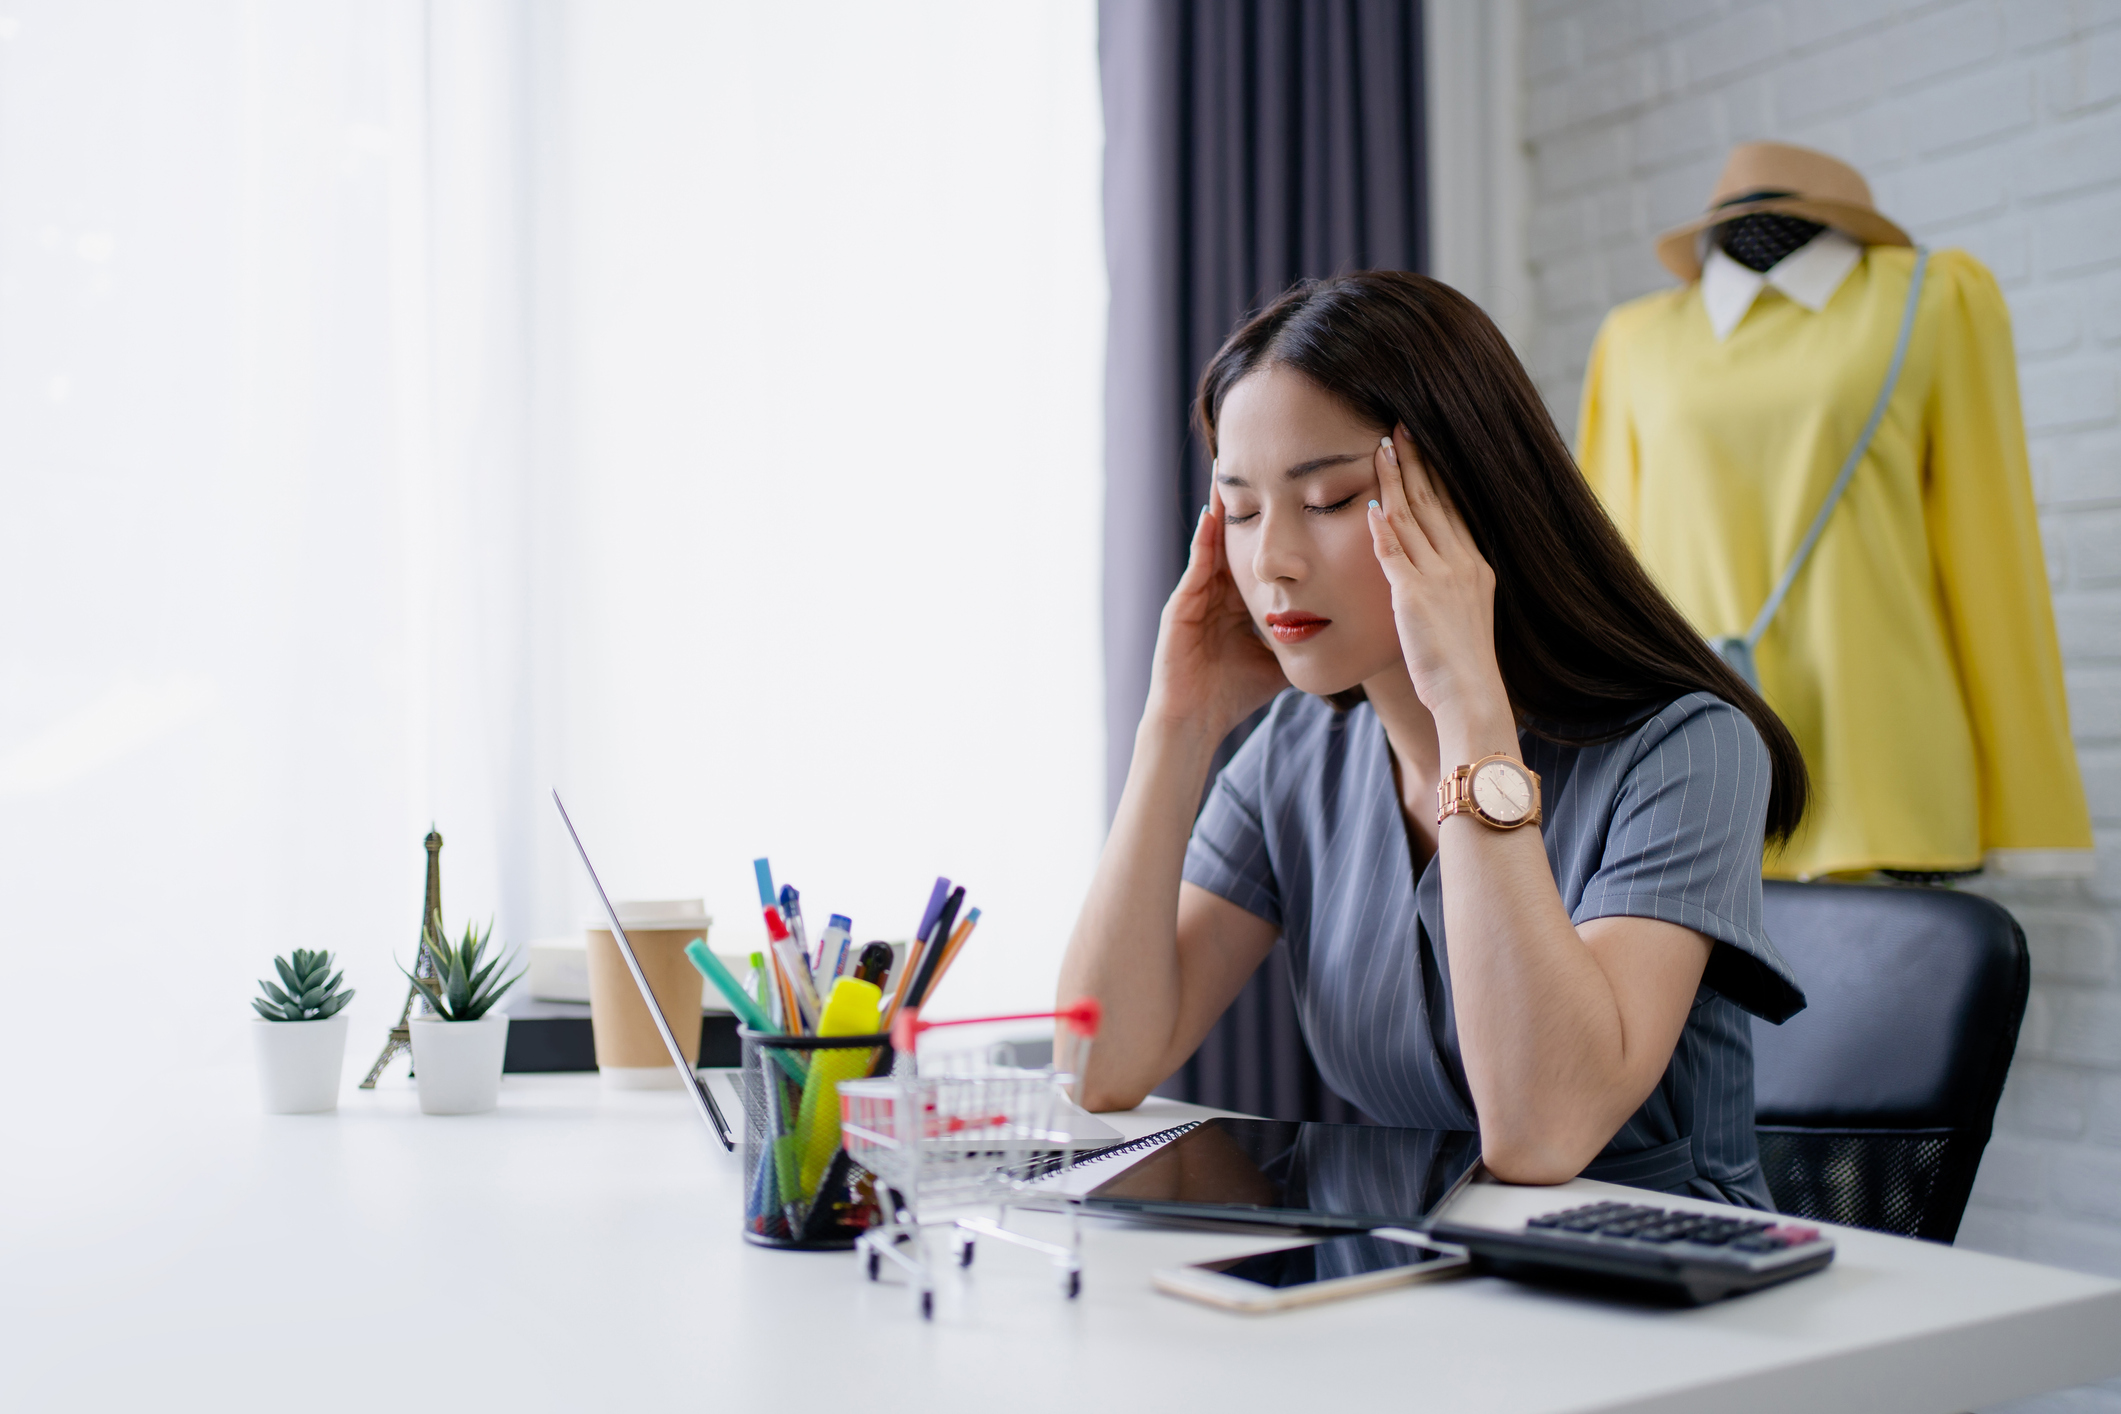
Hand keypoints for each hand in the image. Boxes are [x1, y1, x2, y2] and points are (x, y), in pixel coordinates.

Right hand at [1144, 481, 1288, 739]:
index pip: (1259, 552)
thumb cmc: (1234, 694)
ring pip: (1214, 542)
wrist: (1197, 721)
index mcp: (1238, 601)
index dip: (1274, 524)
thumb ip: (1304, 637)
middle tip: (1258, 463)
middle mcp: (1217, 591)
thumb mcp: (1279, 659)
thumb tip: (1344, 628)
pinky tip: (1212, 513)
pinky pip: (1195, 565)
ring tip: (1229, 471)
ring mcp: (1197, 596)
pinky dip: (1203, 539)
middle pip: (1236, 537)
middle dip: (1247, 503)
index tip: (1294, 493)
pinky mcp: (1181, 606)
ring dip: (1222, 508)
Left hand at [1366, 430, 1511, 739]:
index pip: (1451, 508)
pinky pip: (1395, 554)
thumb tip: (1423, 571)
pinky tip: (1372, 504)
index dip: (1434, 474)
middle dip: (1415, 463)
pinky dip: (1383, 528)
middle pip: (1434, 502)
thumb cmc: (1462, 666)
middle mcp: (1461, 563)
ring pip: (1414, 518)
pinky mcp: (1415, 596)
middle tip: (1400, 427)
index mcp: (1474, 566)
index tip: (1421, 445)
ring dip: (1396, 481)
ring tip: (1382, 448)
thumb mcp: (1461, 615)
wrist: (1472, 695)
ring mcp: (1439, 578)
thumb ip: (1443, 585)